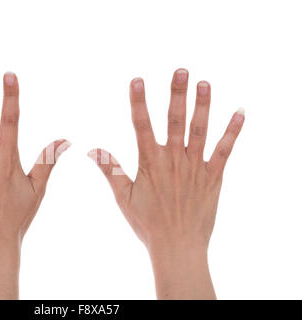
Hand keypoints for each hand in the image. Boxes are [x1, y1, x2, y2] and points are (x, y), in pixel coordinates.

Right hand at [88, 69, 243, 298]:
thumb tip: (93, 149)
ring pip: (200, 130)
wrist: (177, 247)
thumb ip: (111, 170)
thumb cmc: (148, 224)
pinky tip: (240, 112)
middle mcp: (173, 160)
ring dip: (203, 106)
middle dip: (177, 94)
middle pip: (175, 121)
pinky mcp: (212, 177)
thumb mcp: (123, 197)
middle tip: (181, 71)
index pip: (141, 126)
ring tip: (205, 83)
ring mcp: (194, 167)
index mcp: (150, 163)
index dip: (139, 102)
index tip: (137, 80)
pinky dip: (233, 131)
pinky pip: (224, 150)